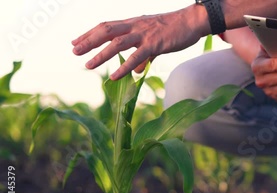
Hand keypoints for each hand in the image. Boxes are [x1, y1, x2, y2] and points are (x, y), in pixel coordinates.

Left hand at [72, 8, 204, 79]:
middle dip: (88, 41)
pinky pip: (136, 57)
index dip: (89, 34)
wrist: (191, 21)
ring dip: (100, 55)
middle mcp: (135, 26)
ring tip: (88, 65)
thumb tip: (137, 70)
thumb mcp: (155, 41)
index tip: (76, 42)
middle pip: (106, 31)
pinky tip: (115, 76)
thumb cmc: (174, 30)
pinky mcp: (155, 44)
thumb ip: (144, 56)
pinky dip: (124, 67)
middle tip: (74, 51)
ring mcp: (144, 35)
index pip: (106, 26)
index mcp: (133, 23)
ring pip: (117, 44)